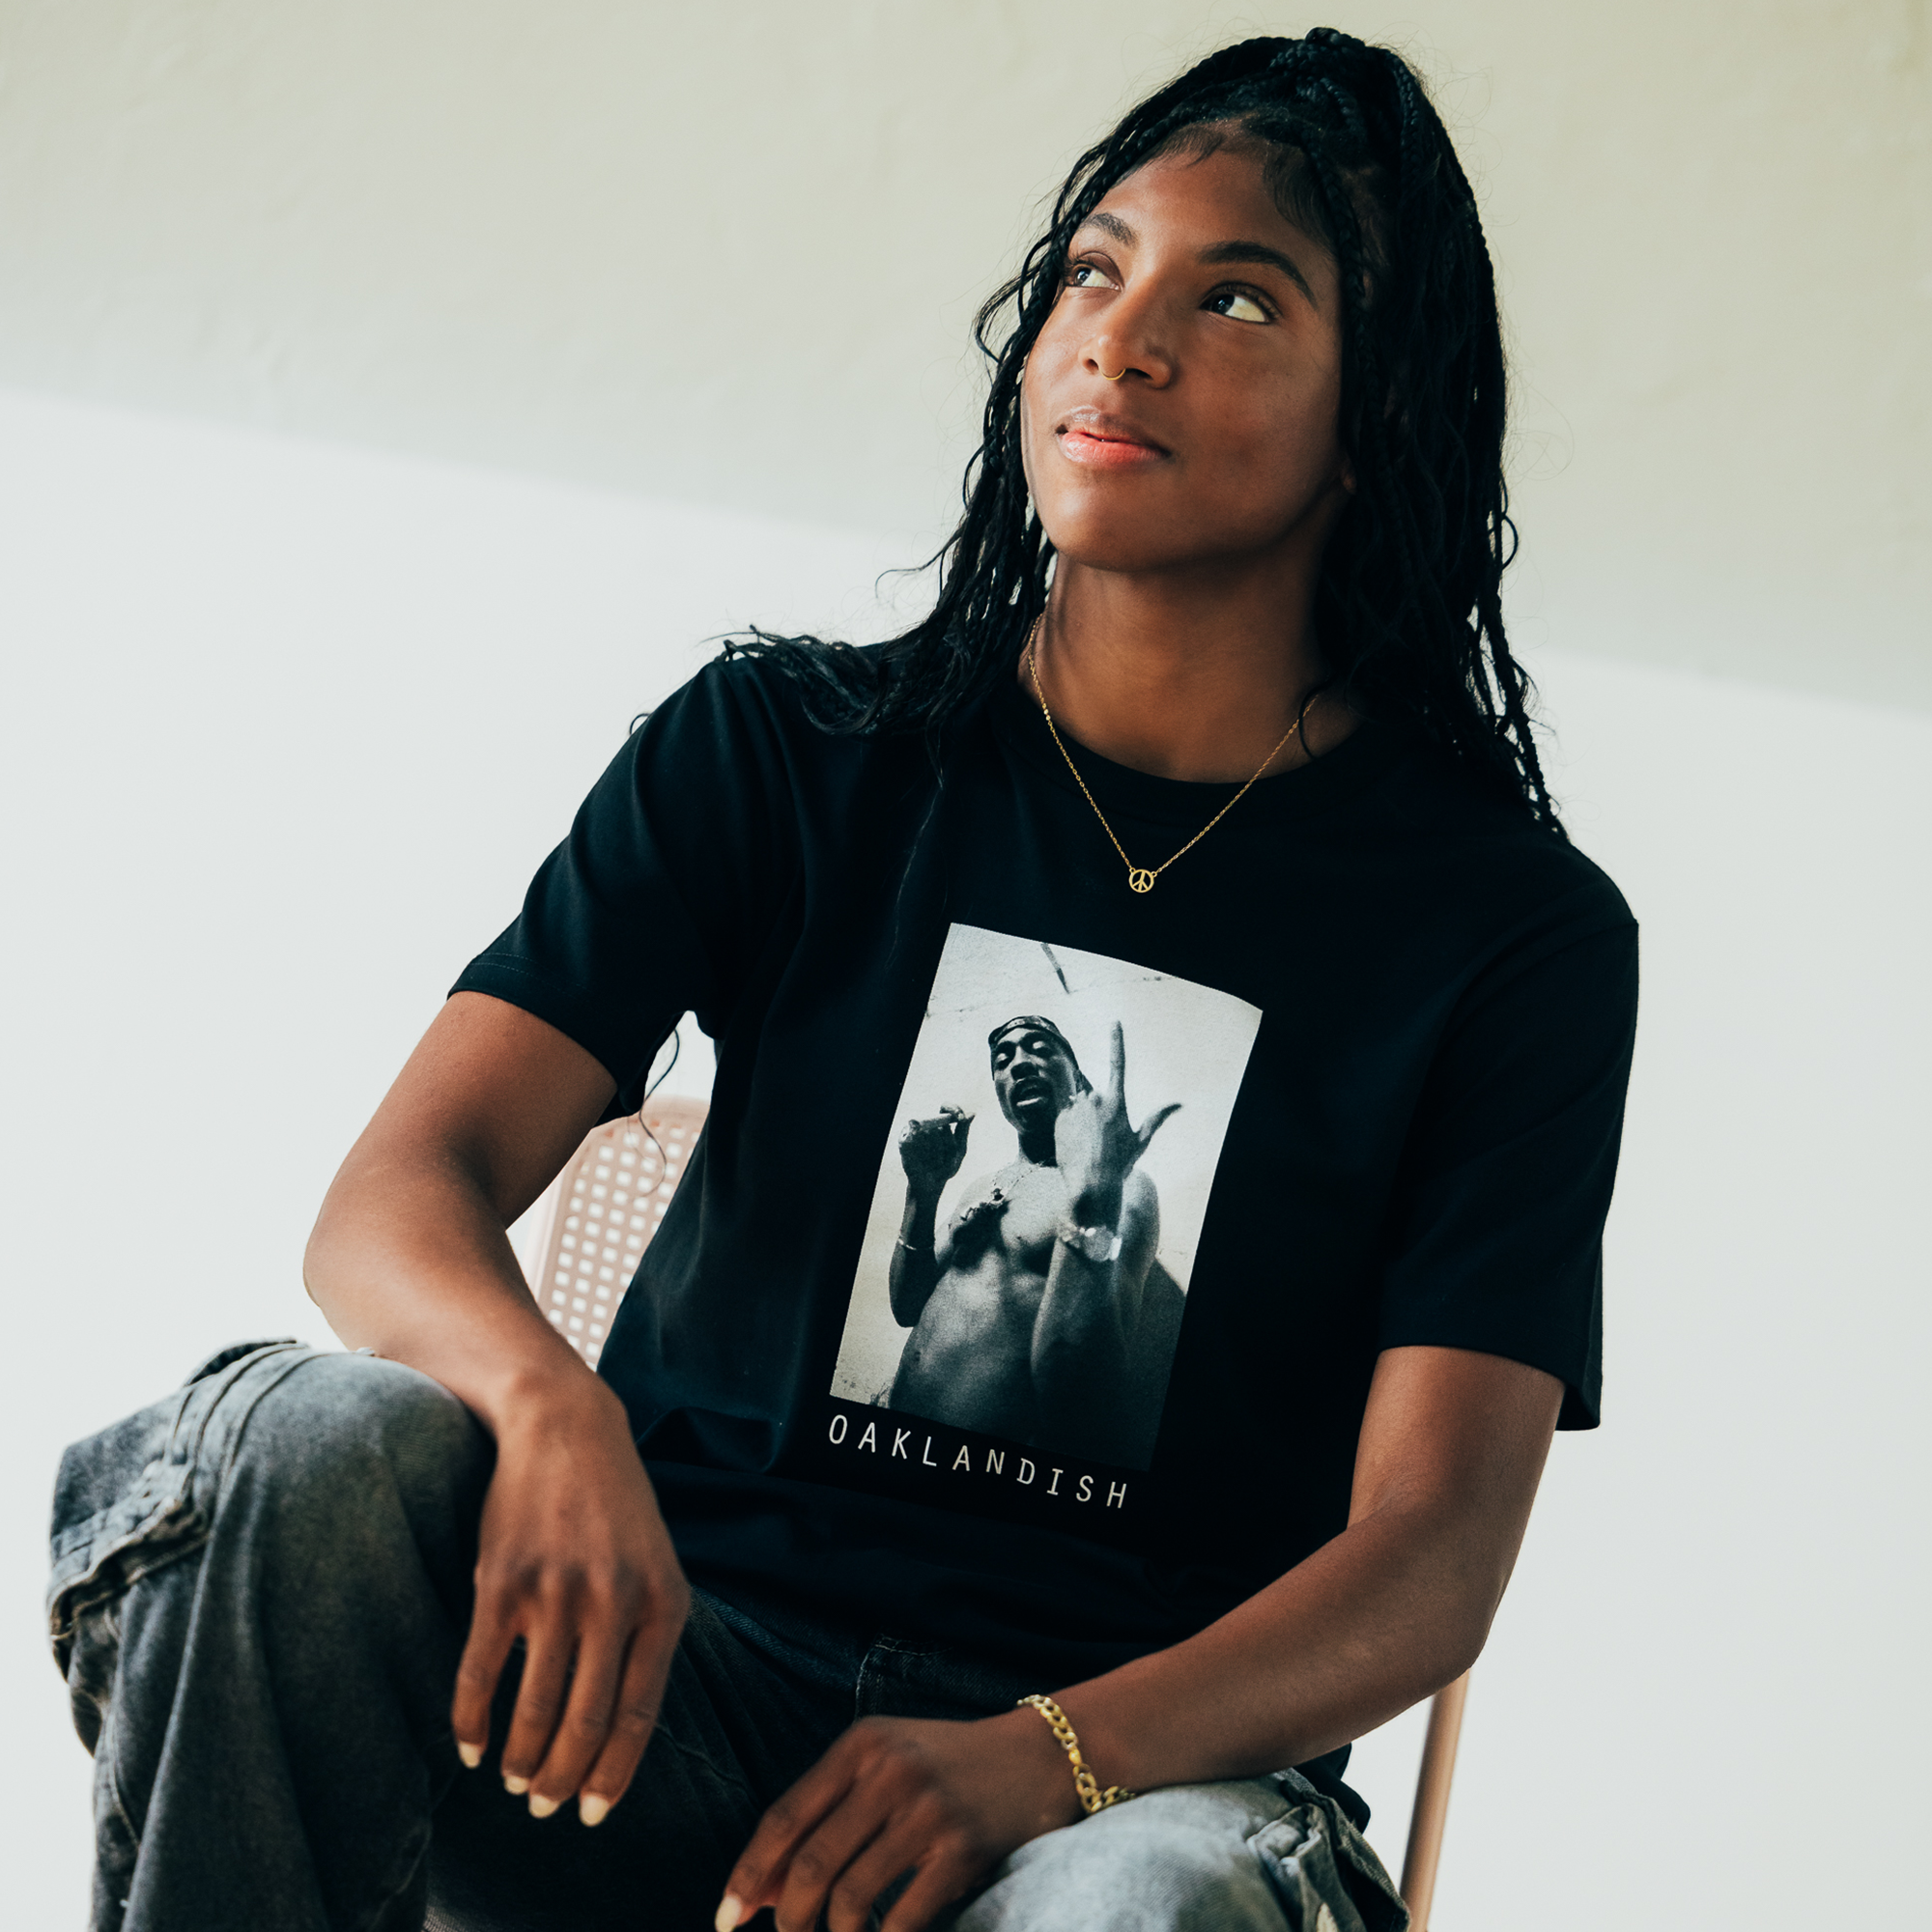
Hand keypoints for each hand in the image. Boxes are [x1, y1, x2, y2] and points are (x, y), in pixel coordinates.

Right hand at [451, 1376, 689, 1824]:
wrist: (565, 1426)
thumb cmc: (614, 1504)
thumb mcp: (656, 1562)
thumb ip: (649, 1633)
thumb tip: (623, 1727)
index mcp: (664, 1603)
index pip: (639, 1714)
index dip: (613, 1773)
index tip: (593, 1813)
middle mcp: (614, 1603)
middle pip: (586, 1722)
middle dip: (562, 1778)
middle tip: (543, 1807)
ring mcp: (556, 1593)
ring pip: (535, 1708)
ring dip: (519, 1758)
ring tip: (511, 1779)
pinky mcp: (502, 1583)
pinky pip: (482, 1674)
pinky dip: (472, 1722)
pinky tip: (469, 1747)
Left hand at [718, 1709, 1081, 1931]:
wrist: (1040, 1756)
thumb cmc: (949, 1767)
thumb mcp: (885, 1768)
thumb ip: (828, 1816)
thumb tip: (765, 1892)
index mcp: (861, 1744)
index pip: (784, 1818)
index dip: (749, 1874)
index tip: (726, 1919)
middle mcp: (889, 1771)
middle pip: (811, 1864)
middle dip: (788, 1919)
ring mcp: (926, 1810)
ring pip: (850, 1898)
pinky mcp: (960, 1848)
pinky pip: (902, 1917)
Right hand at [898, 1105, 973, 1196]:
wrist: (929, 1185)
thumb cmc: (945, 1167)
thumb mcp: (959, 1150)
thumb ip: (963, 1131)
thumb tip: (972, 1113)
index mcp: (941, 1125)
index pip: (946, 1107)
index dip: (954, 1108)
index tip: (960, 1117)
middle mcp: (927, 1126)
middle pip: (940, 1123)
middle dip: (948, 1141)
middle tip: (948, 1157)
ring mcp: (914, 1132)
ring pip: (931, 1133)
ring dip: (938, 1152)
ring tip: (936, 1163)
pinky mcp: (904, 1140)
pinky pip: (917, 1140)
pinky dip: (925, 1154)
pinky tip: (925, 1162)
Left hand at [1053, 1022, 1178, 1225]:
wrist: (1090, 1186)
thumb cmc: (1119, 1164)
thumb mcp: (1141, 1141)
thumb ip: (1157, 1118)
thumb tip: (1178, 1104)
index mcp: (1116, 1103)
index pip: (1118, 1064)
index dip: (1116, 1041)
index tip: (1115, 1022)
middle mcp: (1094, 1100)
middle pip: (1094, 1094)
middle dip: (1095, 1110)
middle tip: (1099, 1138)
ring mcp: (1074, 1108)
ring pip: (1078, 1103)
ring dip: (1082, 1116)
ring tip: (1087, 1141)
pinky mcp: (1058, 1119)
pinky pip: (1065, 1114)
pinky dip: (1070, 1125)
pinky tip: (1076, 1144)